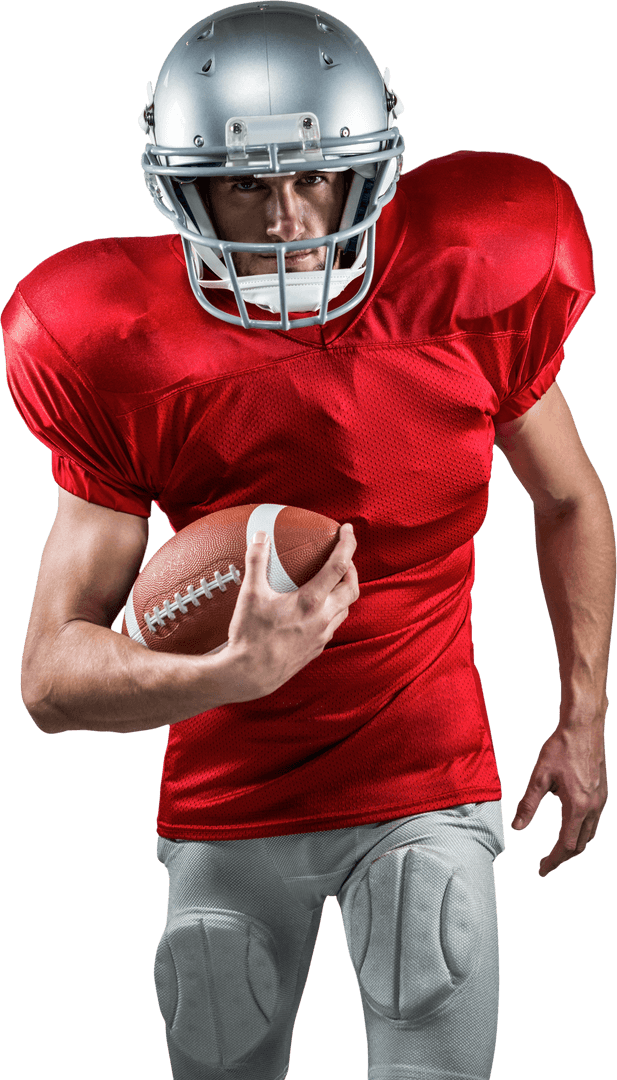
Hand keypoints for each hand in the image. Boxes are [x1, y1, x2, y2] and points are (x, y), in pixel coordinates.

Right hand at [225, 522, 359, 700]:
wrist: (250, 675)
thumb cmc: (250, 636)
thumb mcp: (250, 595)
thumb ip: (256, 561)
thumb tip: (260, 536)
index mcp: (310, 601)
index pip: (339, 566)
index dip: (347, 544)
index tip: (347, 530)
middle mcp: (322, 618)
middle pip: (351, 589)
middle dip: (352, 570)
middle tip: (343, 558)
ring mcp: (322, 636)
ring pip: (345, 609)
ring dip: (344, 592)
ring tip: (332, 582)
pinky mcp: (316, 649)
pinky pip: (333, 625)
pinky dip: (333, 611)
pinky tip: (318, 609)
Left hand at [511, 720, 607, 875]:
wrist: (583, 726)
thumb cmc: (560, 747)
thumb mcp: (539, 776)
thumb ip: (529, 804)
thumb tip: (517, 827)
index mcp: (577, 806)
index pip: (565, 845)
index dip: (552, 861)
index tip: (541, 869)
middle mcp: (593, 807)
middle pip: (579, 845)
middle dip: (562, 858)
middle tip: (546, 864)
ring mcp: (601, 801)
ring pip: (590, 835)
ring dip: (574, 847)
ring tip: (557, 851)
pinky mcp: (603, 793)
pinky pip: (595, 822)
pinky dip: (582, 832)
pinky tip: (571, 828)